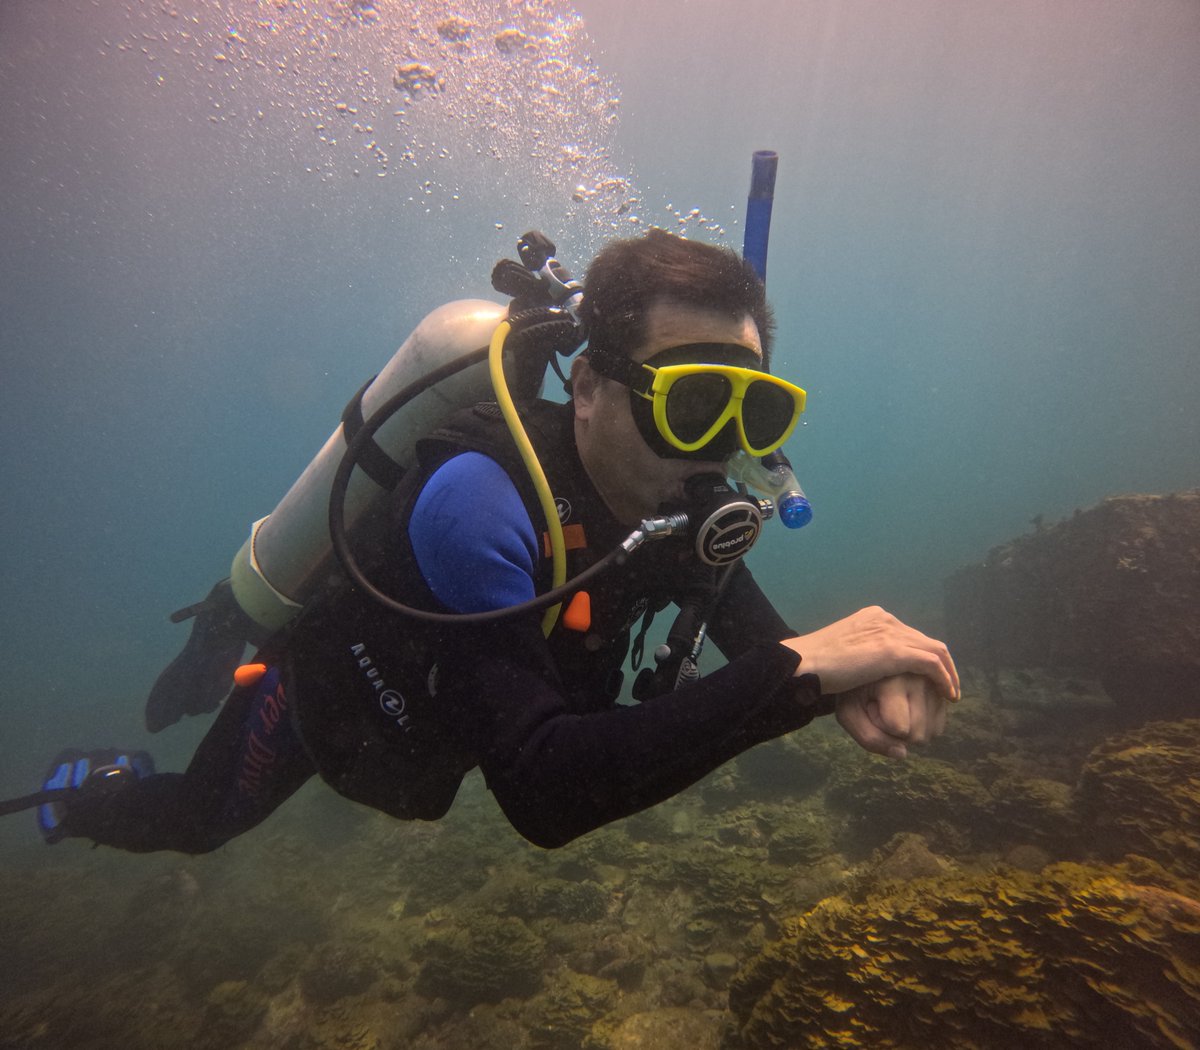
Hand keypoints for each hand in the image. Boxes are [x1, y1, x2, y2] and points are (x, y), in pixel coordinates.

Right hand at [782, 606, 959, 699]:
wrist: (802, 663)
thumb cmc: (815, 664)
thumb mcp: (844, 652)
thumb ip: (861, 654)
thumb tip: (868, 667)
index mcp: (873, 617)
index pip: (908, 634)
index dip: (922, 655)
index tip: (927, 677)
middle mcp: (885, 619)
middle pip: (925, 640)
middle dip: (941, 664)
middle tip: (947, 687)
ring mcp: (889, 633)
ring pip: (935, 650)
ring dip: (949, 673)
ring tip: (951, 694)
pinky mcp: (892, 651)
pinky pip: (931, 664)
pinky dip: (944, 679)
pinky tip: (948, 696)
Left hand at [835, 673, 948, 758]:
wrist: (861, 668)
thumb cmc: (853, 692)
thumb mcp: (849, 713)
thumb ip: (869, 738)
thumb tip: (902, 753)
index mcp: (892, 678)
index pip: (899, 728)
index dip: (880, 727)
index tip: (868, 705)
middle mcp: (919, 676)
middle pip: (918, 735)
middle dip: (898, 733)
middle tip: (880, 708)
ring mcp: (934, 683)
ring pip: (932, 732)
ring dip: (912, 730)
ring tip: (893, 707)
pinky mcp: (942, 691)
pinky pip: (939, 726)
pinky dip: (924, 726)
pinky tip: (907, 709)